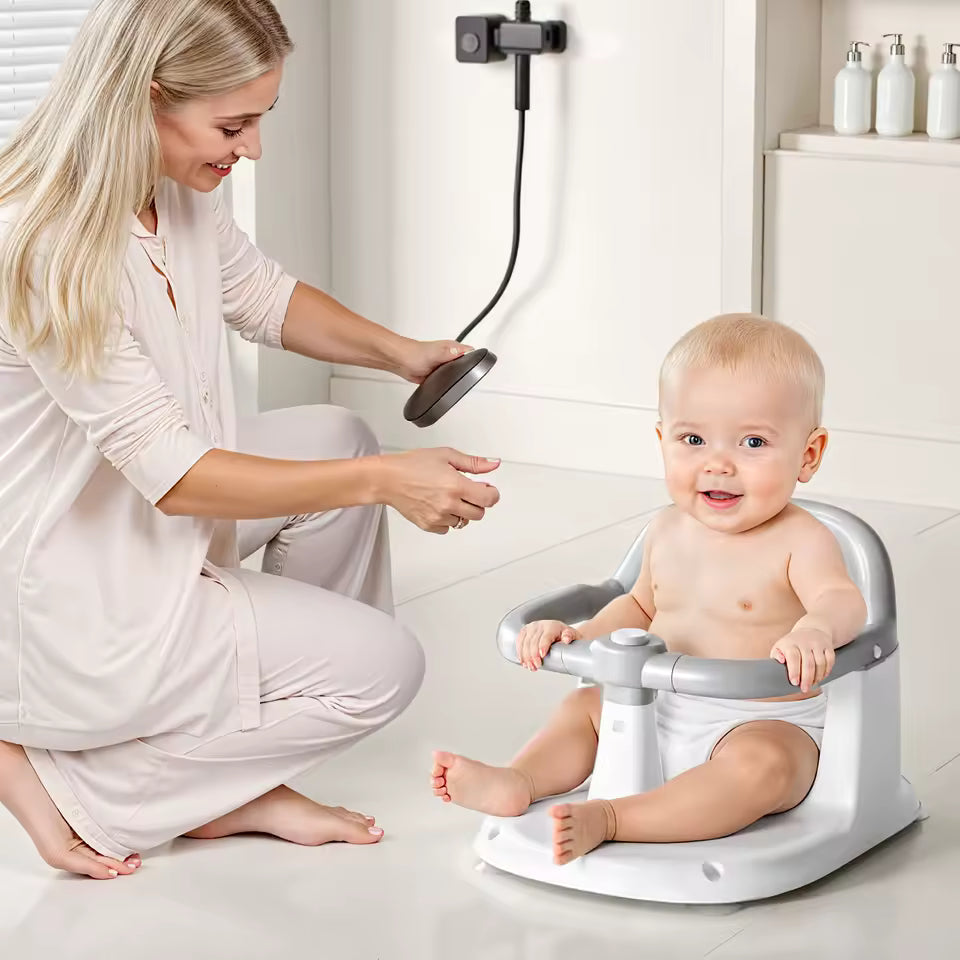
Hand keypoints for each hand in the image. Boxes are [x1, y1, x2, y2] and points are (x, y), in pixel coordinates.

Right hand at [378, 447, 499, 533]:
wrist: (387, 478)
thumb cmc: (412, 465)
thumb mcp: (446, 455)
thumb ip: (473, 463)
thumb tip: (493, 465)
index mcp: (456, 485)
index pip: (489, 499)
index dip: (491, 493)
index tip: (486, 488)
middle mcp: (449, 504)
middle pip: (479, 513)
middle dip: (477, 502)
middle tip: (465, 491)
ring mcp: (438, 517)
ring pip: (463, 522)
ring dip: (461, 511)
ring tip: (447, 496)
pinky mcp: (428, 525)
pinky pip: (447, 528)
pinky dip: (447, 519)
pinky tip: (438, 505)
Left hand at [393, 339, 473, 383]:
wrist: (401, 361)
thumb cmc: (414, 354)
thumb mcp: (435, 353)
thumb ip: (449, 353)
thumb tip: (461, 352)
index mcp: (452, 348)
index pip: (471, 351)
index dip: (479, 356)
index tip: (485, 361)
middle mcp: (449, 356)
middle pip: (466, 363)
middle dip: (471, 368)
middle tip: (477, 374)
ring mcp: (443, 365)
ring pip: (456, 371)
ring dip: (458, 376)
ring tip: (465, 381)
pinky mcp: (436, 374)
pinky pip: (446, 379)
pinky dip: (448, 382)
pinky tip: (448, 385)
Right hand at [516, 621, 581, 670]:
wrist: (561, 632)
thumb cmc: (566, 636)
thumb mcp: (573, 636)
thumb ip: (570, 636)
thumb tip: (566, 639)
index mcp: (552, 626)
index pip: (545, 637)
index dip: (542, 646)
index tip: (542, 656)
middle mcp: (540, 625)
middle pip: (533, 641)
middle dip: (533, 655)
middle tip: (536, 666)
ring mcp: (531, 627)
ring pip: (524, 642)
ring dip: (525, 656)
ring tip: (530, 666)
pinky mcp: (525, 631)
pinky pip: (519, 641)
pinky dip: (520, 652)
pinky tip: (523, 660)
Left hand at [770, 628, 835, 692]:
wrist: (811, 629)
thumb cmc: (793, 643)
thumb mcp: (780, 646)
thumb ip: (776, 655)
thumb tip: (779, 660)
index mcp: (791, 643)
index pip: (793, 657)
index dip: (794, 671)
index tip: (794, 682)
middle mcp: (805, 642)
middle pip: (808, 663)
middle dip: (807, 679)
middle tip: (804, 689)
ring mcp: (818, 644)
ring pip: (820, 663)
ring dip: (817, 677)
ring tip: (812, 684)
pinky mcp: (828, 646)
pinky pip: (830, 661)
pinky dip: (826, 671)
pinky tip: (821, 676)